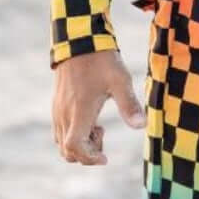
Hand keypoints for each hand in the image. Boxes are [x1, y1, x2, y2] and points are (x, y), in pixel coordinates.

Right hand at [51, 47, 145, 165]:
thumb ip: (129, 104)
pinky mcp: (56, 104)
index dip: (89, 159)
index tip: (105, 158)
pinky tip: (90, 118)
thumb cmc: (102, 60)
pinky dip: (73, 134)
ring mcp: (58, 109)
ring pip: (61, 142)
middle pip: (67, 151)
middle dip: (86, 154)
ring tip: (98, 126)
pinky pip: (59, 130)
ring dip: (80, 144)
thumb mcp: (120, 81)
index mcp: (79, 111)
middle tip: (103, 135)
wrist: (79, 40)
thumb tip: (141, 126)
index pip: (75, 148)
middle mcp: (64, 114)